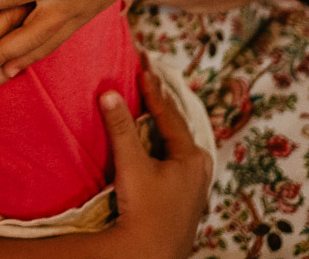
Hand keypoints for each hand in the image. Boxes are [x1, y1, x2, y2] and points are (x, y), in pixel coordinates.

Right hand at [101, 68, 212, 257]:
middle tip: (149, 80)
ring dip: (162, 124)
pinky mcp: (184, 198)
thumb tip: (108, 93)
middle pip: (177, 128)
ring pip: (176, 145)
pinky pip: (174, 159)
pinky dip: (162, 144)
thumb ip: (121, 128)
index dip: (154, 91)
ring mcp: (194, 185)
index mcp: (192, 156)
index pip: (170, 115)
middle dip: (162, 104)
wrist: (152, 254)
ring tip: (152, 104)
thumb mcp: (132, 165)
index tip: (142, 68)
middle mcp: (200, 168)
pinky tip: (155, 144)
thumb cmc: (147, 210)